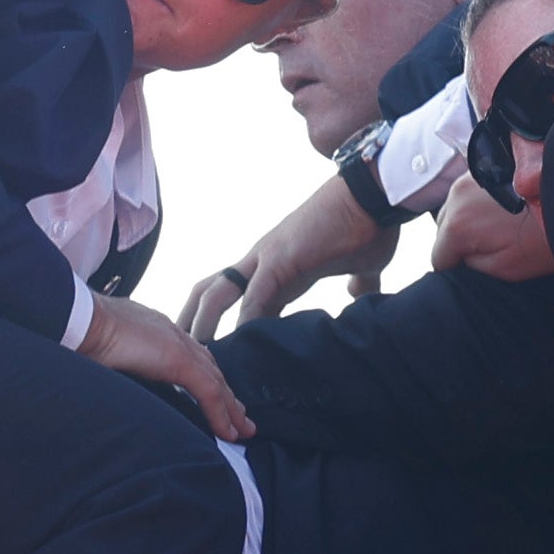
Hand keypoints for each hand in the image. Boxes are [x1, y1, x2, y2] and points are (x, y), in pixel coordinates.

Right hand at [79, 291, 255, 442]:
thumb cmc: (80, 335)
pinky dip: (221, 414)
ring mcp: (177, 345)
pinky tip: (229, 432)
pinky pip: (209, 393)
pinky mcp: (178, 360)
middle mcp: (171, 334)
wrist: (78, 319)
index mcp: (155, 330)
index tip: (215, 397)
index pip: (189, 355)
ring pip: (215, 382)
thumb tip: (114, 378)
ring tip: (243, 430)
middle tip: (240, 416)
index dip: (205, 377)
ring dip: (231, 408)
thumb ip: (120, 363)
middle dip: (226, 394)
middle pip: (209, 368)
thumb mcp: (106, 351)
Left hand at [180, 176, 401, 340]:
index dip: (219, 325)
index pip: (234, 298)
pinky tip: (239, 344)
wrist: (373, 195)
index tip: (210, 354)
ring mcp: (267, 257)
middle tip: (180, 356)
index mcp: (275, 268)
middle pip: (208, 291)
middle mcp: (261, 262)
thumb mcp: (361, 265)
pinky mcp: (281, 257)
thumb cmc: (368, 226)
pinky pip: (255, 293)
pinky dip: (245, 320)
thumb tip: (358, 295)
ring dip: (204, 326)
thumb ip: (356, 283)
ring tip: (198, 358)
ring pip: (217, 293)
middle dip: (190, 322)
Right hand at [431, 160, 553, 281]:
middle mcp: (456, 195)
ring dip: (471, 220)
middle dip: (461, 242)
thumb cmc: (546, 238)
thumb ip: (472, 265)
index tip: (479, 267)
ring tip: (502, 227)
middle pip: (443, 230)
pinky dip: (482, 203)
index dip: (457, 268)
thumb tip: (460, 258)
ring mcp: (469, 176)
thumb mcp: (507, 268)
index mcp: (458, 225)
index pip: (438, 258)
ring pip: (456, 209)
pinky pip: (470, 192)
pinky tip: (507, 209)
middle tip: (493, 247)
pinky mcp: (485, 165)